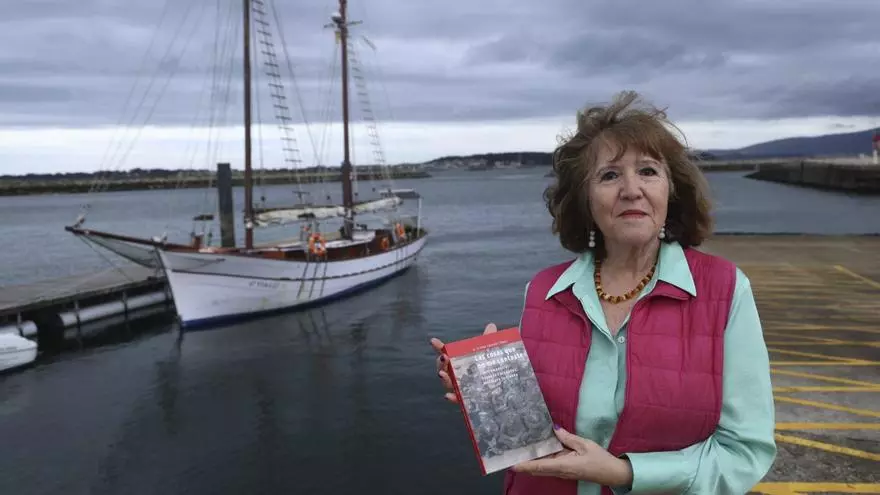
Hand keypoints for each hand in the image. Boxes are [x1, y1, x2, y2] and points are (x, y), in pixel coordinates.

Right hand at [429, 322, 497, 403]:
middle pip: (444, 368)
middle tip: (444, 357)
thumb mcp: (489, 353)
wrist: (500, 388)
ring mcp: (460, 386)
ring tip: (442, 374)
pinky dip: (452, 398)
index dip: (439, 347)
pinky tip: (448, 395)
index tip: (433, 341)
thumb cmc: (490, 368)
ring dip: (443, 378)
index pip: (447, 353)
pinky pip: (456, 399)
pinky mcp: (466, 399)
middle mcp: (457, 373)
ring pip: (447, 383)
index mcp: (460, 361)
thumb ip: (489, 340)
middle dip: (441, 363)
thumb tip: (492, 326)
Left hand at [512, 426, 632, 487]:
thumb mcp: (584, 444)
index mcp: (563, 465)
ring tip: (519, 450)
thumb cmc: (600, 459)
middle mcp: (559, 471)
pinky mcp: (565, 470)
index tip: (511, 463)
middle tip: (511, 453)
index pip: (539, 466)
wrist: (612, 473)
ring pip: (542, 468)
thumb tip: (554, 429)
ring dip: (531, 462)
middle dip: (524, 463)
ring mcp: (562, 472)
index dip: (524, 465)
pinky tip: (537, 451)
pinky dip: (541, 460)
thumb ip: (568, 437)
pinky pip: (549, 466)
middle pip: (537, 468)